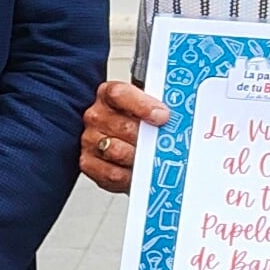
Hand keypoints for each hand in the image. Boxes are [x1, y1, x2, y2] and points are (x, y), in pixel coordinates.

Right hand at [81, 78, 163, 195]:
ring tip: (151, 158)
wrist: (129, 146)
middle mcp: (96, 115)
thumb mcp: (151, 109)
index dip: (142, 105)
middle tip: (162, 143)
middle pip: (123, 126)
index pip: (120, 94)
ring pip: (116, 150)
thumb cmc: (140, 125)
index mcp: (109, 94)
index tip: (163, 116)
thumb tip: (180, 115)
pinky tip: (137, 170)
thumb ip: (161, 108)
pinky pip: (110, 172)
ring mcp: (90, 139)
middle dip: (147, 137)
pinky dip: (127, 174)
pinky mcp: (89, 163)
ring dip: (138, 157)